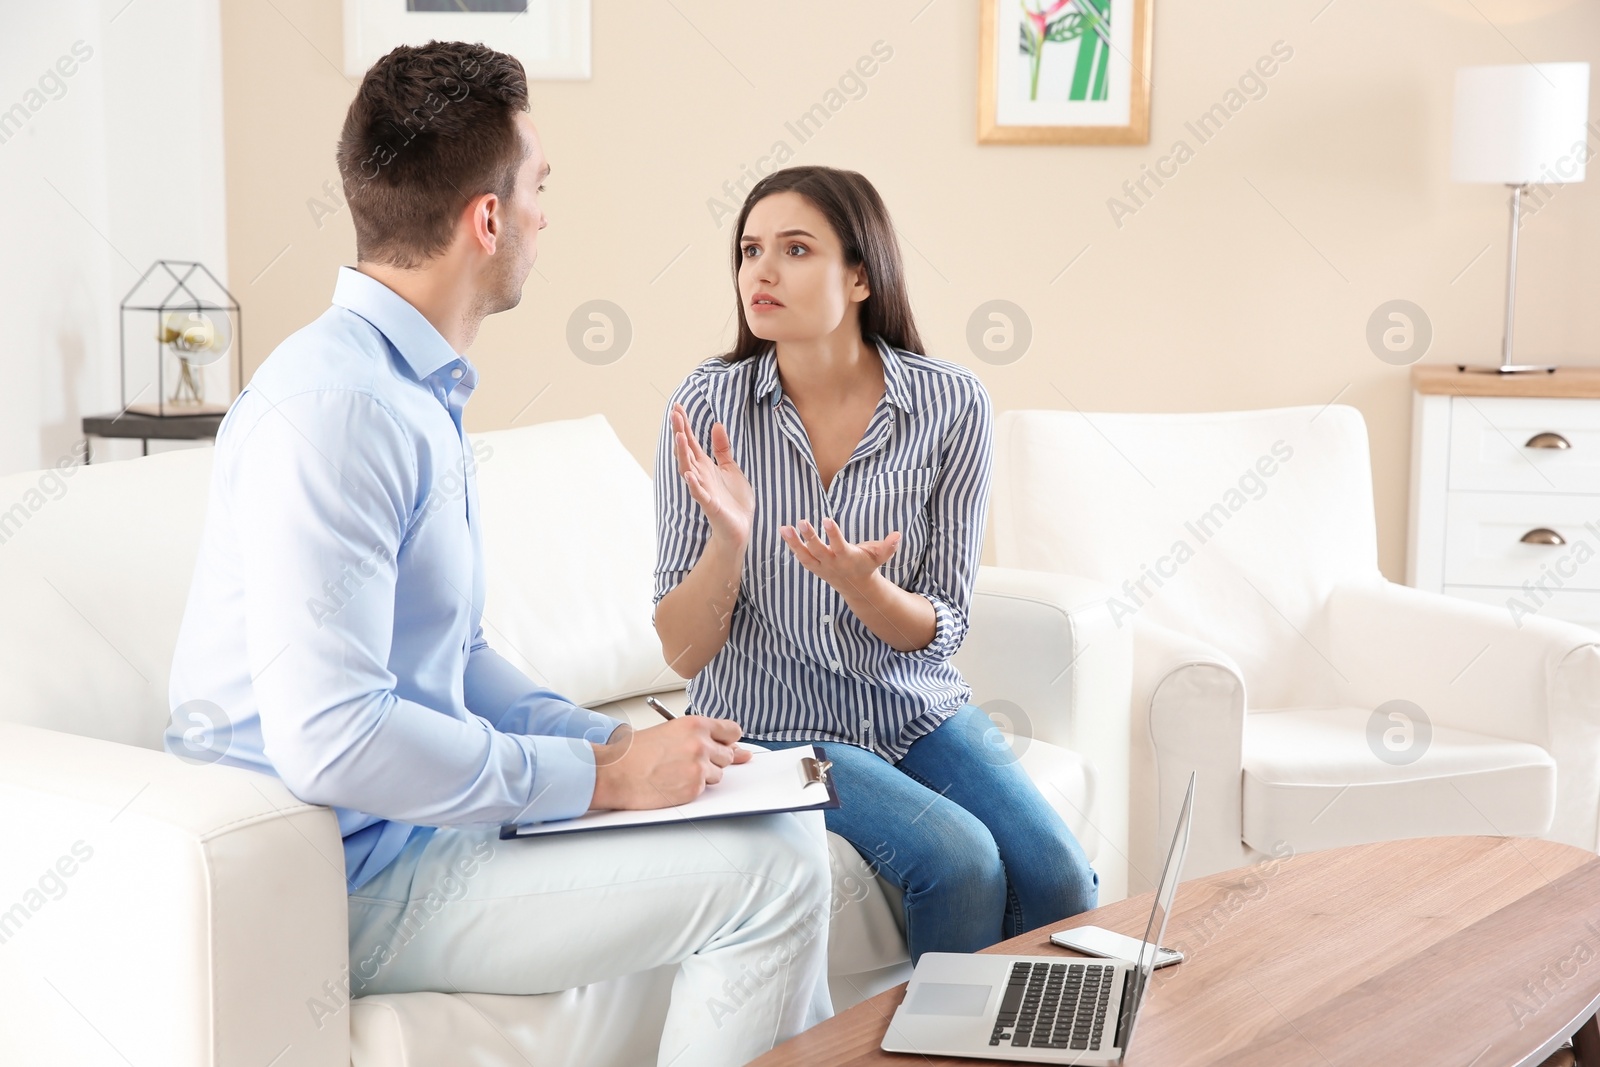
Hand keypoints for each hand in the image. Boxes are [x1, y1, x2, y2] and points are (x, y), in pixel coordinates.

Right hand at [589, 715, 751, 810]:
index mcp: (695, 724)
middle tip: (689, 761)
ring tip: (675, 771)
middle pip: (728, 755)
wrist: (615, 773)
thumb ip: (700, 736)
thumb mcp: (669, 731)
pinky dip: (691, 788)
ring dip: (702, 775)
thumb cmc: (635, 752)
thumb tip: (732, 749)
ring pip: (717, 774)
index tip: (727, 745)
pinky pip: (704, 789)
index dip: (728, 740)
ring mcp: (698, 768)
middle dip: (713, 759)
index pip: (732, 731)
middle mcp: (700, 744)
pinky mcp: (693, 788)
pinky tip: (672, 782)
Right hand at [672, 403, 754, 548]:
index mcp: (705, 466)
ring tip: (679, 437)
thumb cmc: (733, 500)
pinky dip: (693, 484)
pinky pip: (698, 493)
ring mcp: (703, 489)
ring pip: (688, 469)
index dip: (684, 424)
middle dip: (680, 433)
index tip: (677, 406)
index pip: (691, 441)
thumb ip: (722, 448)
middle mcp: (700, 475)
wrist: (739, 527)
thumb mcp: (731, 468)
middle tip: (675, 414)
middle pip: (686, 451)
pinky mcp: (710, 505)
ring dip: (683, 454)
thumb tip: (717, 424)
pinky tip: (688, 474)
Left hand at [779, 518, 900, 594]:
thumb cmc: (867, 565)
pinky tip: (785, 532)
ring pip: (805, 555)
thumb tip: (898, 535)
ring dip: (793, 542)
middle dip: (810, 536)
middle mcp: (832, 563)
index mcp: (847, 557)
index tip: (826, 519)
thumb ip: (887, 547)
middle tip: (802, 521)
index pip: (839, 544)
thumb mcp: (878, 556)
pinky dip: (793, 547)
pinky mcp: (814, 567)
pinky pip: (801, 558)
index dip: (832, 532)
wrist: (856, 587)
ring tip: (784, 528)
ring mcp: (821, 566)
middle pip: (818, 550)